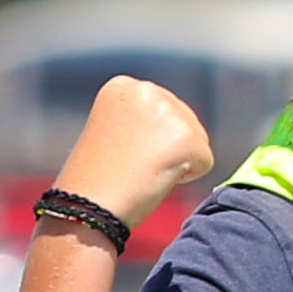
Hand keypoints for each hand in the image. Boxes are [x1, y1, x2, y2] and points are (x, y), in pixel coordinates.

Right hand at [54, 77, 213, 228]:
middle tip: (134, 164)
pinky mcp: (186, 137)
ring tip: (142, 170)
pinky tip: (155, 178)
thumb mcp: (115, 130)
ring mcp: (167, 111)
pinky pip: (204, 162)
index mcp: (124, 86)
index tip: (124, 150)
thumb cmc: (99, 177)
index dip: (151, 139)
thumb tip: (179, 129)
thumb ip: (144, 119)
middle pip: (185, 122)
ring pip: (197, 141)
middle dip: (167, 148)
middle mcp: (146, 90)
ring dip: (177, 162)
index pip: (165, 109)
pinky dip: (187, 176)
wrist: (88, 205)